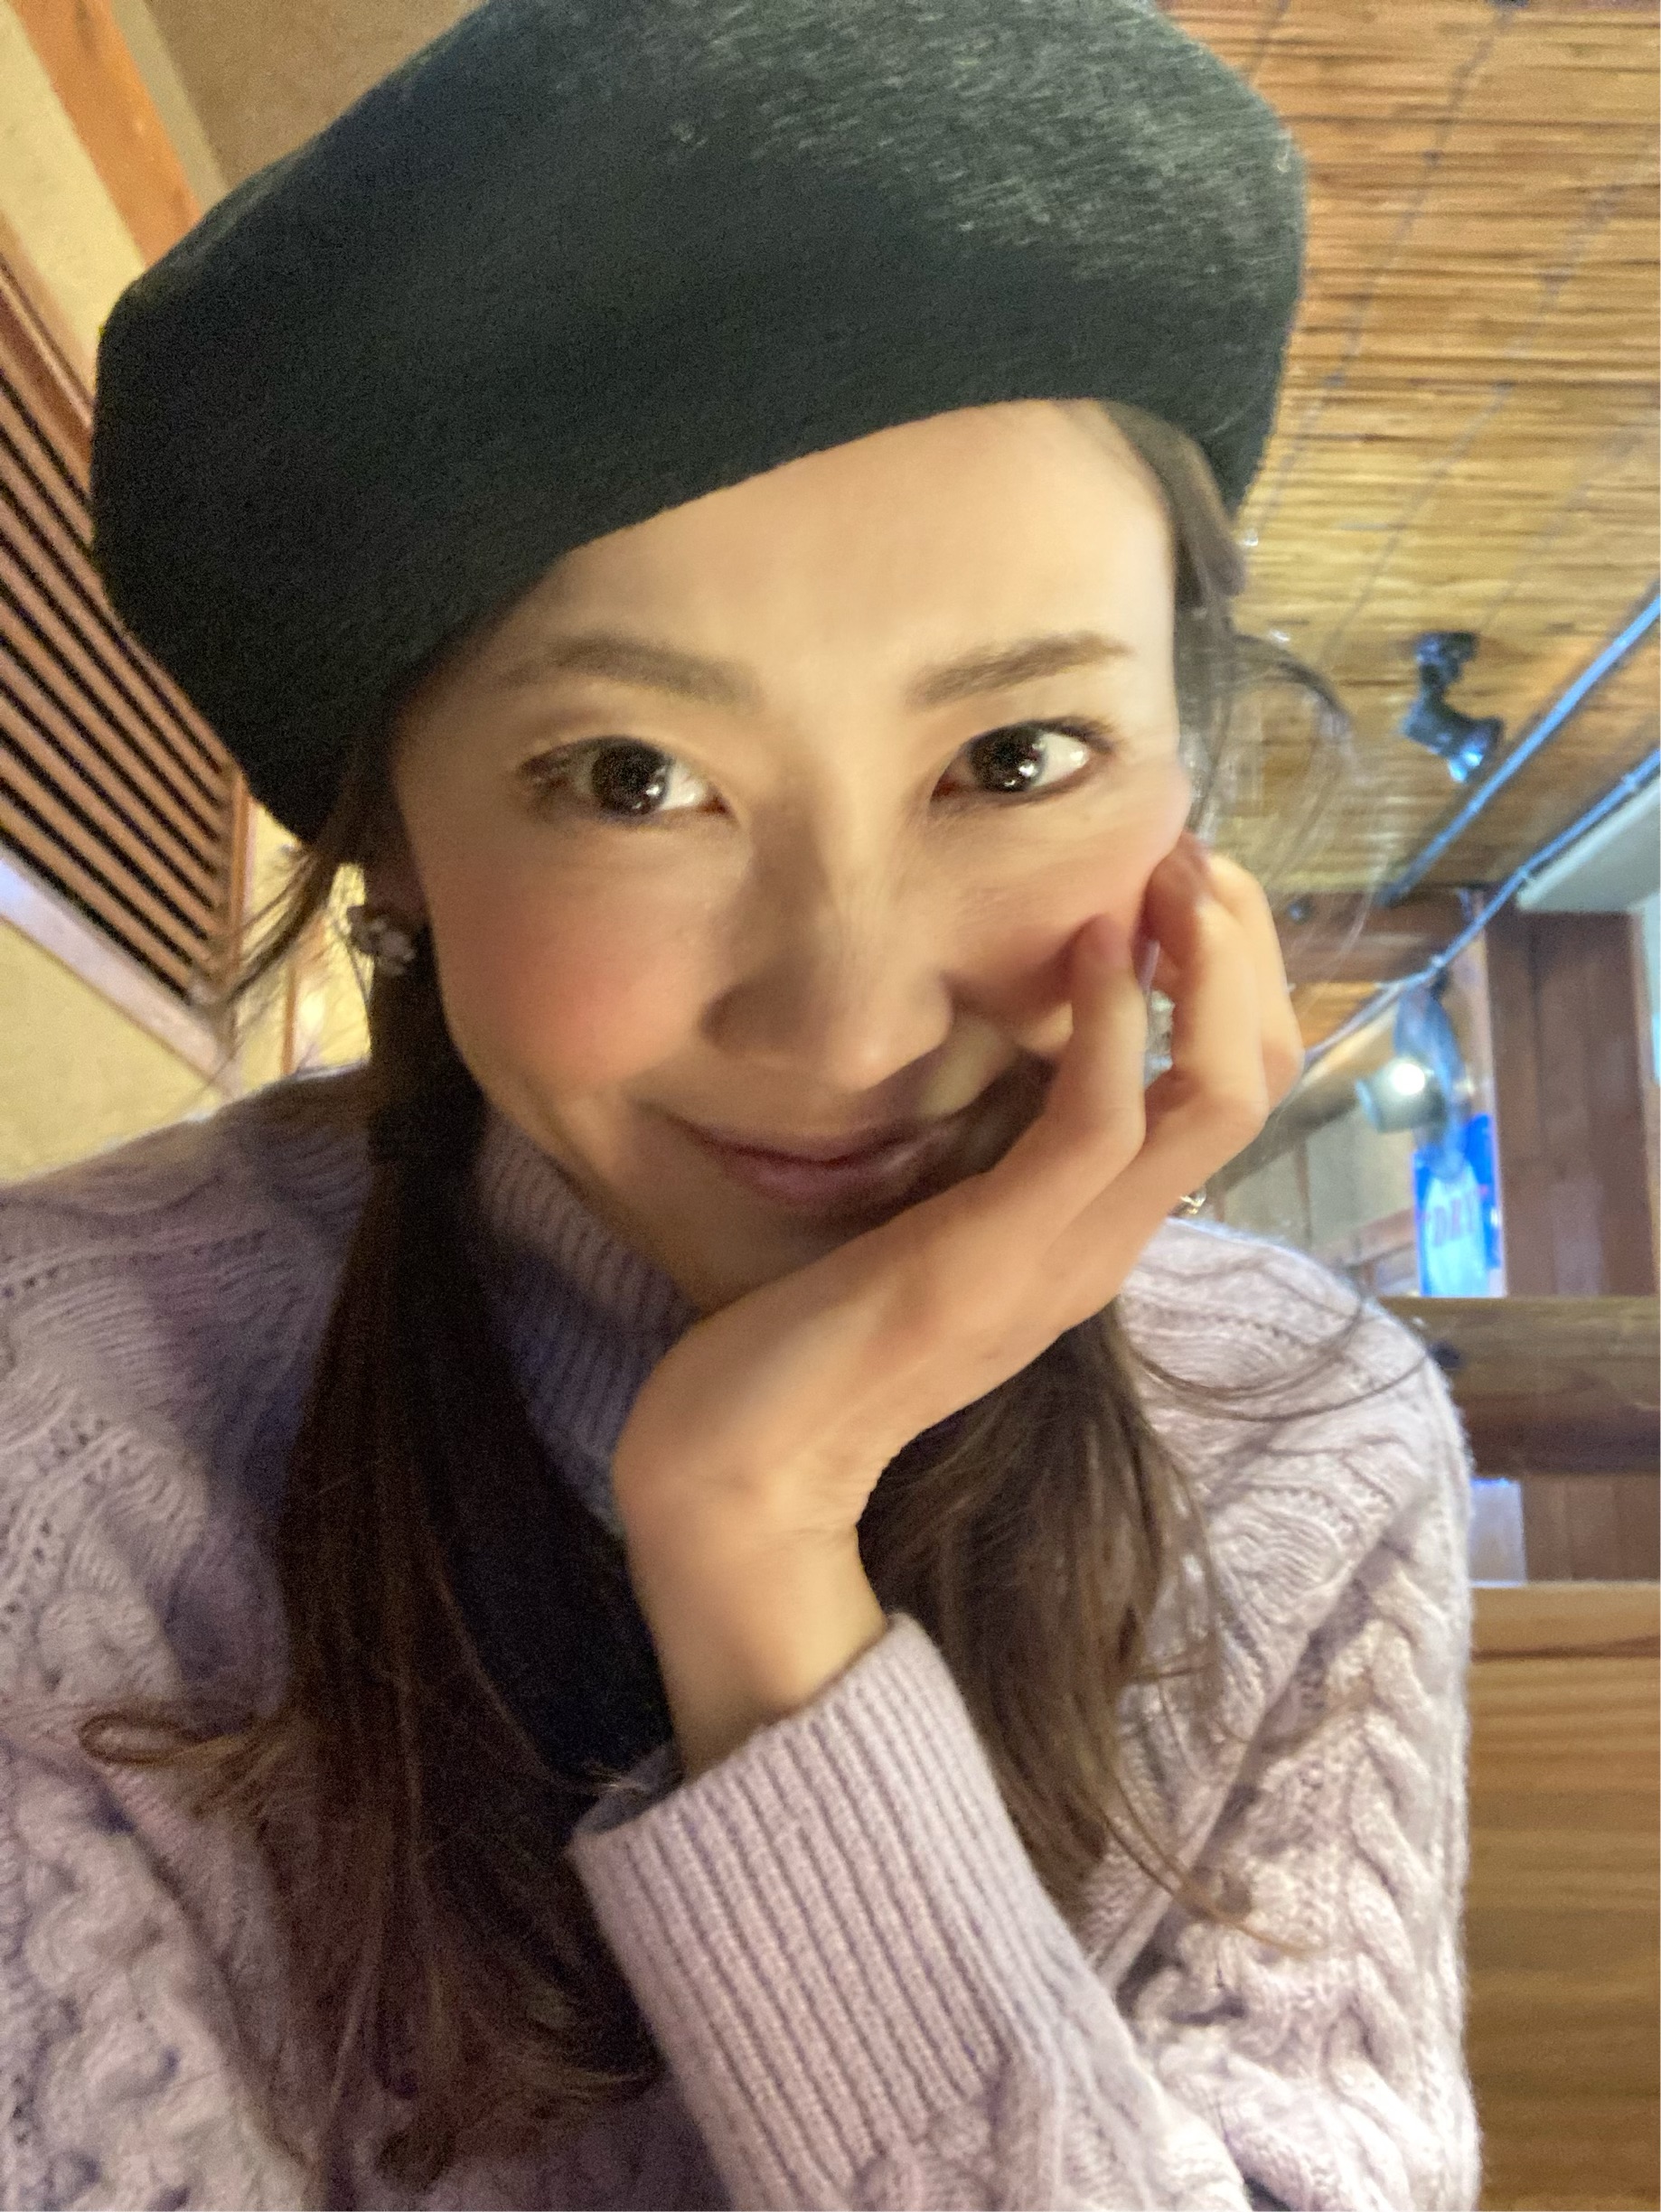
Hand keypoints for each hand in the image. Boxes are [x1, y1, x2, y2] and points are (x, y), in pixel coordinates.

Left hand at [612, 833, 1303, 1557]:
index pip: (1232, 1096)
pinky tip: (1088, 947)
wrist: (748, 1473)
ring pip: (1217, 1094)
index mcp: (1093, 1234)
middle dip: (1246, 954)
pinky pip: (1099, 1123)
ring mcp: (1066, 1255)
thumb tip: (990, 1062)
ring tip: (1170, 874)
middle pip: (1255, 1082)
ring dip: (1209, 966)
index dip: (1236, 981)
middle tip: (1193, 858)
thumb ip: (980, 1164)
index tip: (1183, 888)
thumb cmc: (813, 1343)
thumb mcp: (925, 1231)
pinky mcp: (999, 1253)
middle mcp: (1107, 1244)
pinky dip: (1110, 1023)